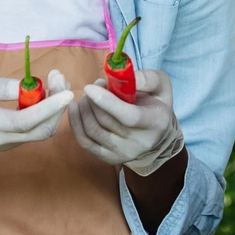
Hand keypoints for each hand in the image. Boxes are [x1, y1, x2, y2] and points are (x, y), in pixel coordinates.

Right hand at [0, 70, 72, 169]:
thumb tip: (23, 85)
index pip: (26, 121)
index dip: (50, 108)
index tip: (67, 91)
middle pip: (41, 130)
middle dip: (57, 105)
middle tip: (59, 76)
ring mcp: (4, 143)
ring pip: (40, 132)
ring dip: (53, 108)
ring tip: (55, 80)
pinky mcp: (7, 140)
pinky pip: (33, 130)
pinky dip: (45, 112)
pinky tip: (45, 92)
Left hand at [70, 69, 185, 176]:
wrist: (158, 132)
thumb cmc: (156, 102)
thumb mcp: (160, 84)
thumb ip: (146, 78)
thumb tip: (121, 76)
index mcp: (155, 122)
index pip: (128, 116)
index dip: (107, 102)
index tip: (90, 87)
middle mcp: (140, 142)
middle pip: (106, 121)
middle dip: (93, 100)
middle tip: (95, 86)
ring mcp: (124, 153)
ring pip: (93, 131)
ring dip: (84, 109)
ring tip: (87, 96)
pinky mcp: (110, 158)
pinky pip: (86, 142)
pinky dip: (76, 123)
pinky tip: (74, 107)